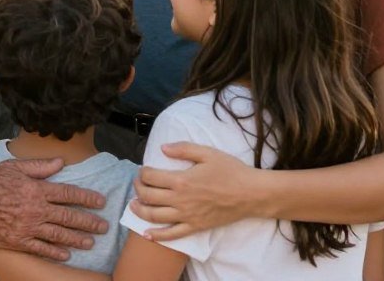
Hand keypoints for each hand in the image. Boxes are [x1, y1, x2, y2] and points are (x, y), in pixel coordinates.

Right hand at [0, 158, 106, 261]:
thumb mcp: (14, 167)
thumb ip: (39, 166)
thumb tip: (61, 162)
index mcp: (36, 189)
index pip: (68, 193)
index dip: (87, 198)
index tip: (100, 201)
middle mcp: (35, 209)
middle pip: (68, 216)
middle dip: (89, 221)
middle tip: (103, 226)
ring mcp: (27, 227)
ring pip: (59, 234)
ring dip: (77, 239)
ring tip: (91, 241)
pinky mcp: (17, 241)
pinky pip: (41, 249)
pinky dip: (55, 252)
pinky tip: (66, 254)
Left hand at [130, 142, 258, 241]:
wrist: (250, 193)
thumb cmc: (230, 171)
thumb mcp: (207, 153)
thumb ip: (183, 149)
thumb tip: (162, 148)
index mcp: (181, 180)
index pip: (151, 177)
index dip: (142, 172)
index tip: (143, 169)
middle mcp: (180, 200)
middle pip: (148, 196)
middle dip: (138, 188)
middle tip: (138, 183)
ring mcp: (187, 216)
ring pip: (154, 216)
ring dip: (140, 210)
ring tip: (133, 205)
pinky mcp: (195, 227)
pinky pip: (172, 235)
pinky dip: (157, 236)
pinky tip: (146, 234)